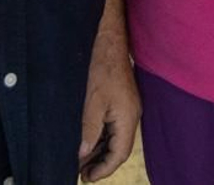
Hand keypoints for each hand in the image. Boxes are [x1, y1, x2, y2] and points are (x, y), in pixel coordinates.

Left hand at [77, 26, 138, 180]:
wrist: (111, 42)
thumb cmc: (103, 68)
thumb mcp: (93, 101)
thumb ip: (90, 129)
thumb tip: (84, 153)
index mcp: (127, 118)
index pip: (120, 153)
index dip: (105, 168)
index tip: (88, 178)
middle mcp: (131, 117)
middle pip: (119, 149)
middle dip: (102, 164)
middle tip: (82, 174)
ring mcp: (127, 111)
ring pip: (116, 140)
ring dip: (101, 153)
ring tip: (82, 164)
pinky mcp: (122, 105)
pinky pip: (113, 129)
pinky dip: (101, 140)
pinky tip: (89, 145)